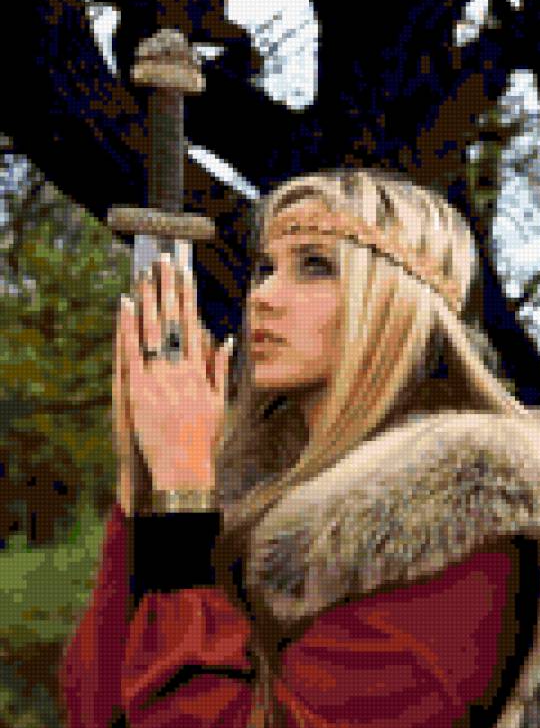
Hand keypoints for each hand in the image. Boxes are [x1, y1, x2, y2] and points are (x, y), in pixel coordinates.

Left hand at [112, 253, 232, 513]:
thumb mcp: (219, 402)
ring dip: (148, 299)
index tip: (185, 273)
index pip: (193, 324)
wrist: (184, 467)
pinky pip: (132, 352)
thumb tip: (226, 339)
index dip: (188, 297)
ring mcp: (159, 378)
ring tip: (144, 273)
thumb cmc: (203, 439)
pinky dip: (128, 327)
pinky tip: (125, 304)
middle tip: (163, 260)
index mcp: (200, 371)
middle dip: (168, 288)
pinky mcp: (139, 390)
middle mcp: (181, 369)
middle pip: (173, 321)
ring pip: (152, 330)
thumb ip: (221, 368)